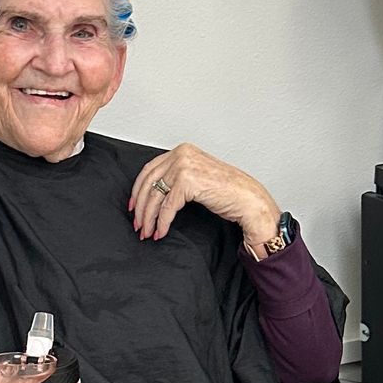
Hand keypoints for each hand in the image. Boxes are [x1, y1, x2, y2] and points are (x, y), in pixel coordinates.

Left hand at [129, 143, 278, 249]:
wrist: (248, 199)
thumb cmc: (229, 191)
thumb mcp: (198, 176)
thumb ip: (177, 177)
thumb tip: (154, 194)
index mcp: (183, 150)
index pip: (149, 169)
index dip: (138, 190)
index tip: (134, 205)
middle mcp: (181, 154)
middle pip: (148, 183)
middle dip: (141, 207)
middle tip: (138, 223)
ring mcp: (184, 166)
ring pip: (155, 196)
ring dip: (149, 218)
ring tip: (147, 231)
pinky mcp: (188, 182)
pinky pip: (167, 208)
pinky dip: (161, 222)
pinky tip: (160, 232)